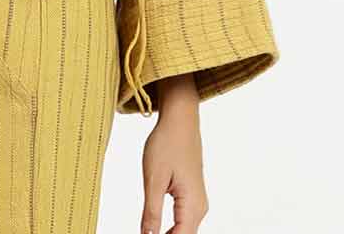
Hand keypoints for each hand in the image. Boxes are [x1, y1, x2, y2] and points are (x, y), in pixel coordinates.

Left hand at [139, 74, 209, 233]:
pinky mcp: (191, 196)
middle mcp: (200, 208)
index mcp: (192, 206)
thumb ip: (151, 212)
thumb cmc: (166, 143)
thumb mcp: (153, 179)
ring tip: (148, 233)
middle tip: (144, 233)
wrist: (180, 120)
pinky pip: (183, 221)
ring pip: (183, 231)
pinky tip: (156, 230)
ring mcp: (197, 202)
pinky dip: (171, 229)